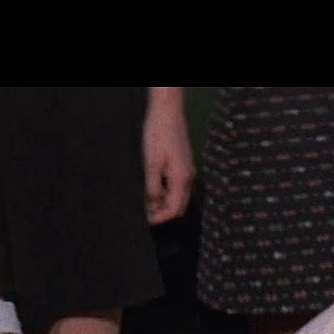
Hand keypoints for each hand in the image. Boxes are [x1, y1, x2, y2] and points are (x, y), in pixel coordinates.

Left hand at [142, 88, 194, 224]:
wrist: (167, 112)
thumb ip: (152, 188)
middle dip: (163, 213)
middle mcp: (188, 178)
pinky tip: (152, 189)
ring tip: (145, 203)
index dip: (160, 218)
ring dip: (163, 202)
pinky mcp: (182, 164)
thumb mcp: (151, 164)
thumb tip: (151, 208)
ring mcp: (187, 171)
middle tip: (145, 214)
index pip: (174, 209)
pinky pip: (176, 186)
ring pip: (177, 196)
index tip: (145, 221)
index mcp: (182, 179)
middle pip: (179, 205)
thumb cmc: (158, 136)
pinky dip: (165, 192)